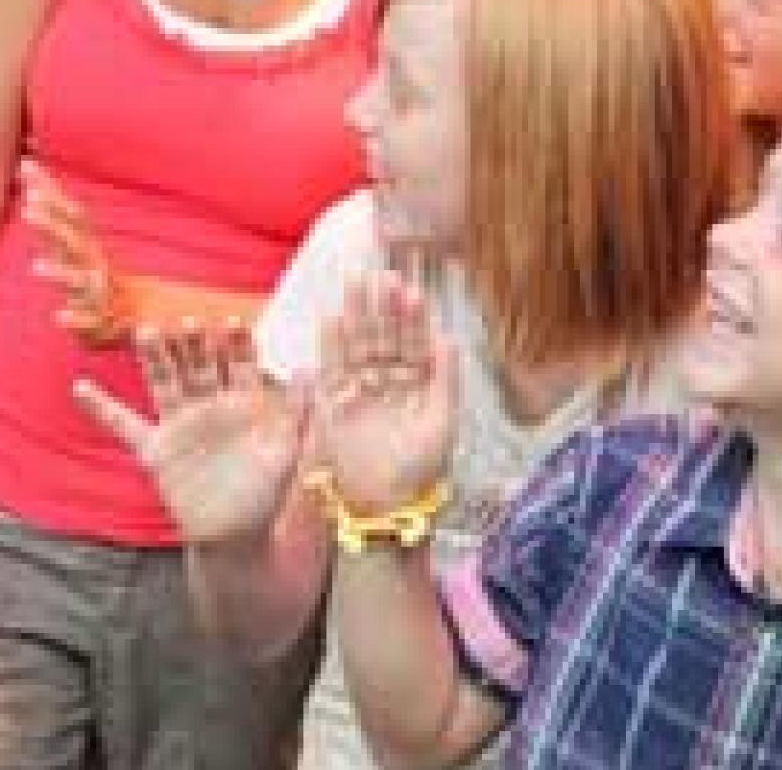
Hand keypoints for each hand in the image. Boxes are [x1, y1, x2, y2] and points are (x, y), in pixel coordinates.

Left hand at [21, 159, 129, 341]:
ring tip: (35, 267)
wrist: (136, 316)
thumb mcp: (74, 242)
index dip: (49, 193)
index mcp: (86, 245)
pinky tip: (58, 318)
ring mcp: (97, 294)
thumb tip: (26, 168)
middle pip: (73, 241)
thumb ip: (52, 210)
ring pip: (79, 281)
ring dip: (59, 273)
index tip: (27, 168)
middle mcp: (93, 264)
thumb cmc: (96, 276)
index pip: (68, 214)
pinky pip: (88, 322)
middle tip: (29, 208)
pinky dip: (75, 320)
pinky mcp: (99, 324)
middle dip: (52, 225)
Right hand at [75, 319, 309, 544]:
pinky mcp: (156, 450)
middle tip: (186, 321)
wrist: (236, 536)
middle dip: (193, 343)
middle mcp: (209, 405)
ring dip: (155, 358)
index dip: (236, 344)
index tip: (231, 323)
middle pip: (198, 365)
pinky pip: (125, 426)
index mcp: (243, 403)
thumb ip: (297, 413)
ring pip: (165, 382)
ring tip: (144, 331)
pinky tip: (80, 388)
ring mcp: (180, 424)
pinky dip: (102, 409)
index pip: (239, 364)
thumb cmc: (265, 495)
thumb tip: (310, 371)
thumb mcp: (287, 453)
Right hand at [309, 270, 454, 517]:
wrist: (384, 508)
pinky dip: (330, 345)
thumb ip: (445, 380)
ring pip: (358, 346)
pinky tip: (331, 318)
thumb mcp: (442, 425)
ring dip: (356, 315)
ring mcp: (361, 393)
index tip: (410, 288)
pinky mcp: (335, 406)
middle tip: (379, 274)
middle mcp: (389, 386)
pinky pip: (332, 370)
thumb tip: (450, 337)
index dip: (411, 317)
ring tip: (354, 283)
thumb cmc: (420, 473)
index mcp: (418, 389)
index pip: (414, 344)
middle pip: (383, 338)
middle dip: (381, 307)